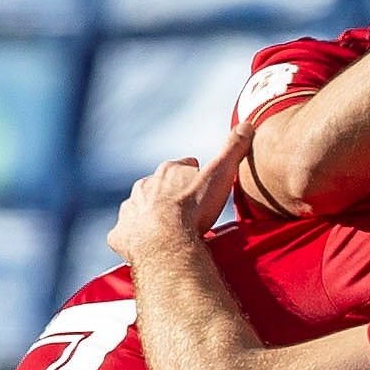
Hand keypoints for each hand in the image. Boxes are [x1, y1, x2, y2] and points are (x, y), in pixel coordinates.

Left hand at [109, 145, 237, 267]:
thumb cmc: (194, 209)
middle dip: (170, 195)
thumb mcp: (220, 176)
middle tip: (188, 211)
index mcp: (168, 172)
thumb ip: (232, 151)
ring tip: (168, 231)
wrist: (166, 241)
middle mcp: (144, 186)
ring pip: (140, 208)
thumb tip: (247, 124)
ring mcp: (131, 210)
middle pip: (158, 186)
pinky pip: (126, 234)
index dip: (194, 174)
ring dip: (151, 215)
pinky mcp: (122, 233)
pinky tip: (146, 245)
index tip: (203, 184)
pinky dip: (134, 238)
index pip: (183, 166)